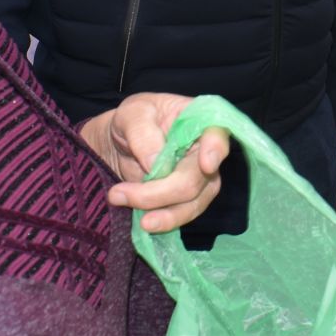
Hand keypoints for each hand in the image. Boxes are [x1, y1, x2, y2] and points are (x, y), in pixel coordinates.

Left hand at [79, 93, 229, 233]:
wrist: (121, 143)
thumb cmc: (133, 120)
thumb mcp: (131, 114)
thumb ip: (142, 133)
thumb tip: (155, 162)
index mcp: (200, 120)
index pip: (217, 133)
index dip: (215, 149)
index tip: (206, 165)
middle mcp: (206, 151)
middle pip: (198, 178)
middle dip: (160, 192)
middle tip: (118, 193)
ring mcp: (200, 178)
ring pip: (192, 203)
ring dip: (161, 213)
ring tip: (123, 206)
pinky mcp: (188, 199)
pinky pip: (181, 215)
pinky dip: (161, 221)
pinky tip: (139, 219)